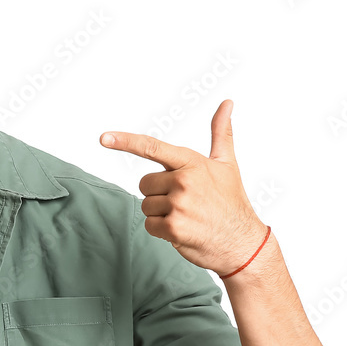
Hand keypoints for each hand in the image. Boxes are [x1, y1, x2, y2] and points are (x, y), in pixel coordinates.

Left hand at [98, 99, 266, 275]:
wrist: (242, 243)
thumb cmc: (231, 201)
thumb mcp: (226, 163)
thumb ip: (221, 133)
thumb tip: (227, 103)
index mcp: (192, 162)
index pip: (152, 148)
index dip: (125, 141)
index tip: (104, 138)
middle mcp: (184, 181)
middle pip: (145, 184)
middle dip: (158, 193)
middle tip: (184, 202)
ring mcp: (178, 205)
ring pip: (146, 205)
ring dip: (160, 213)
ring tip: (187, 216)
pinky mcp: (173, 228)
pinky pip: (149, 225)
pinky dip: (161, 230)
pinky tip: (183, 230)